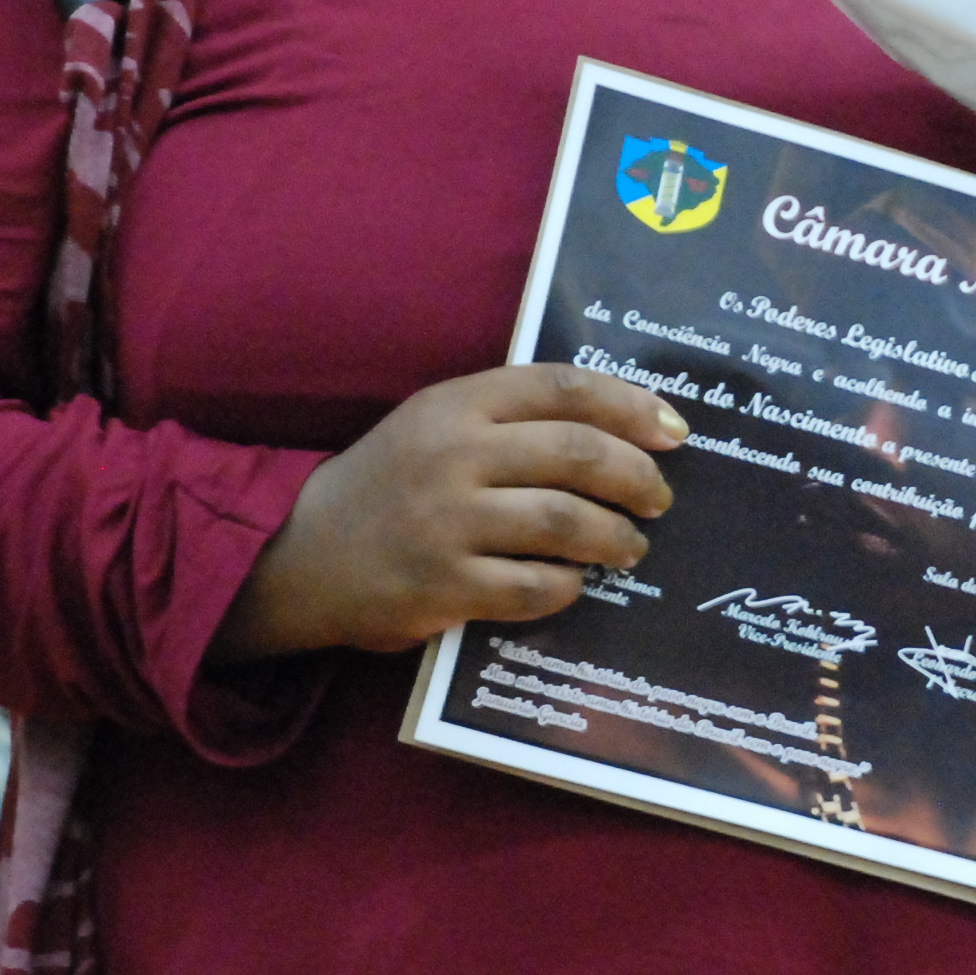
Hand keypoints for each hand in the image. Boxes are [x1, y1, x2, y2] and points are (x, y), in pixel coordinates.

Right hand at [216, 363, 682, 661]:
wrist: (299, 553)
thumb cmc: (390, 483)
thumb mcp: (439, 423)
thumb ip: (513, 415)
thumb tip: (625, 426)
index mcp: (457, 402)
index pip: (565, 388)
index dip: (632, 406)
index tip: (675, 430)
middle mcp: (453, 454)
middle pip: (580, 454)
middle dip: (638, 478)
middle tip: (660, 498)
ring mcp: (446, 522)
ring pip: (565, 522)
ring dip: (616, 537)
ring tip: (631, 547)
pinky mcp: (441, 585)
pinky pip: (534, 586)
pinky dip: (568, 586)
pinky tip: (574, 583)